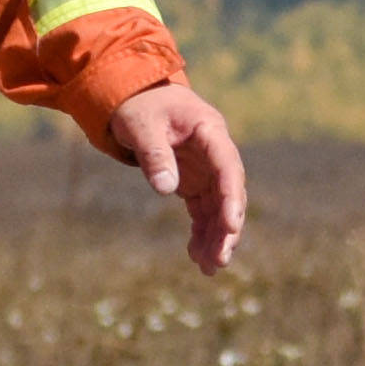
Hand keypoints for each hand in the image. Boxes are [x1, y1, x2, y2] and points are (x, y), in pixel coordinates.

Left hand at [102, 82, 249, 272]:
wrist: (133, 96)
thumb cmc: (138, 106)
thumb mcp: (141, 125)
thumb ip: (155, 154)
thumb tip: (166, 189)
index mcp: (210, 131)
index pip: (228, 167)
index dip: (231, 198)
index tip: (231, 225)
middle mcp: (214, 152)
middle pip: (228, 193)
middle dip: (227, 228)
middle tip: (220, 260)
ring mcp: (206, 169)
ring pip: (217, 207)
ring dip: (216, 237)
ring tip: (209, 268)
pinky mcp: (193, 181)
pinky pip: (202, 211)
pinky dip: (201, 233)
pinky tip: (196, 257)